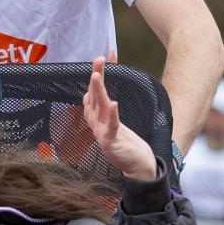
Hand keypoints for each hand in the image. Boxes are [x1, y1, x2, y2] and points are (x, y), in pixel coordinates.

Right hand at [82, 57, 157, 179]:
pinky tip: (114, 104)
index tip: (104, 58)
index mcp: (98, 117)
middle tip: (98, 60)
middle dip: (96, 77)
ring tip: (97, 75)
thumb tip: (88, 95)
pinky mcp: (110, 142)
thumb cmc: (125, 144)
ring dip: (97, 91)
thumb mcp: (112, 123)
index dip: (98, 75)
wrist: (135, 166)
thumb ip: (101, 108)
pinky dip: (112, 115)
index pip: (95, 92)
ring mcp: (101, 132)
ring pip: (98, 108)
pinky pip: (111, 126)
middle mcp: (96, 122)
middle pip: (94, 96)